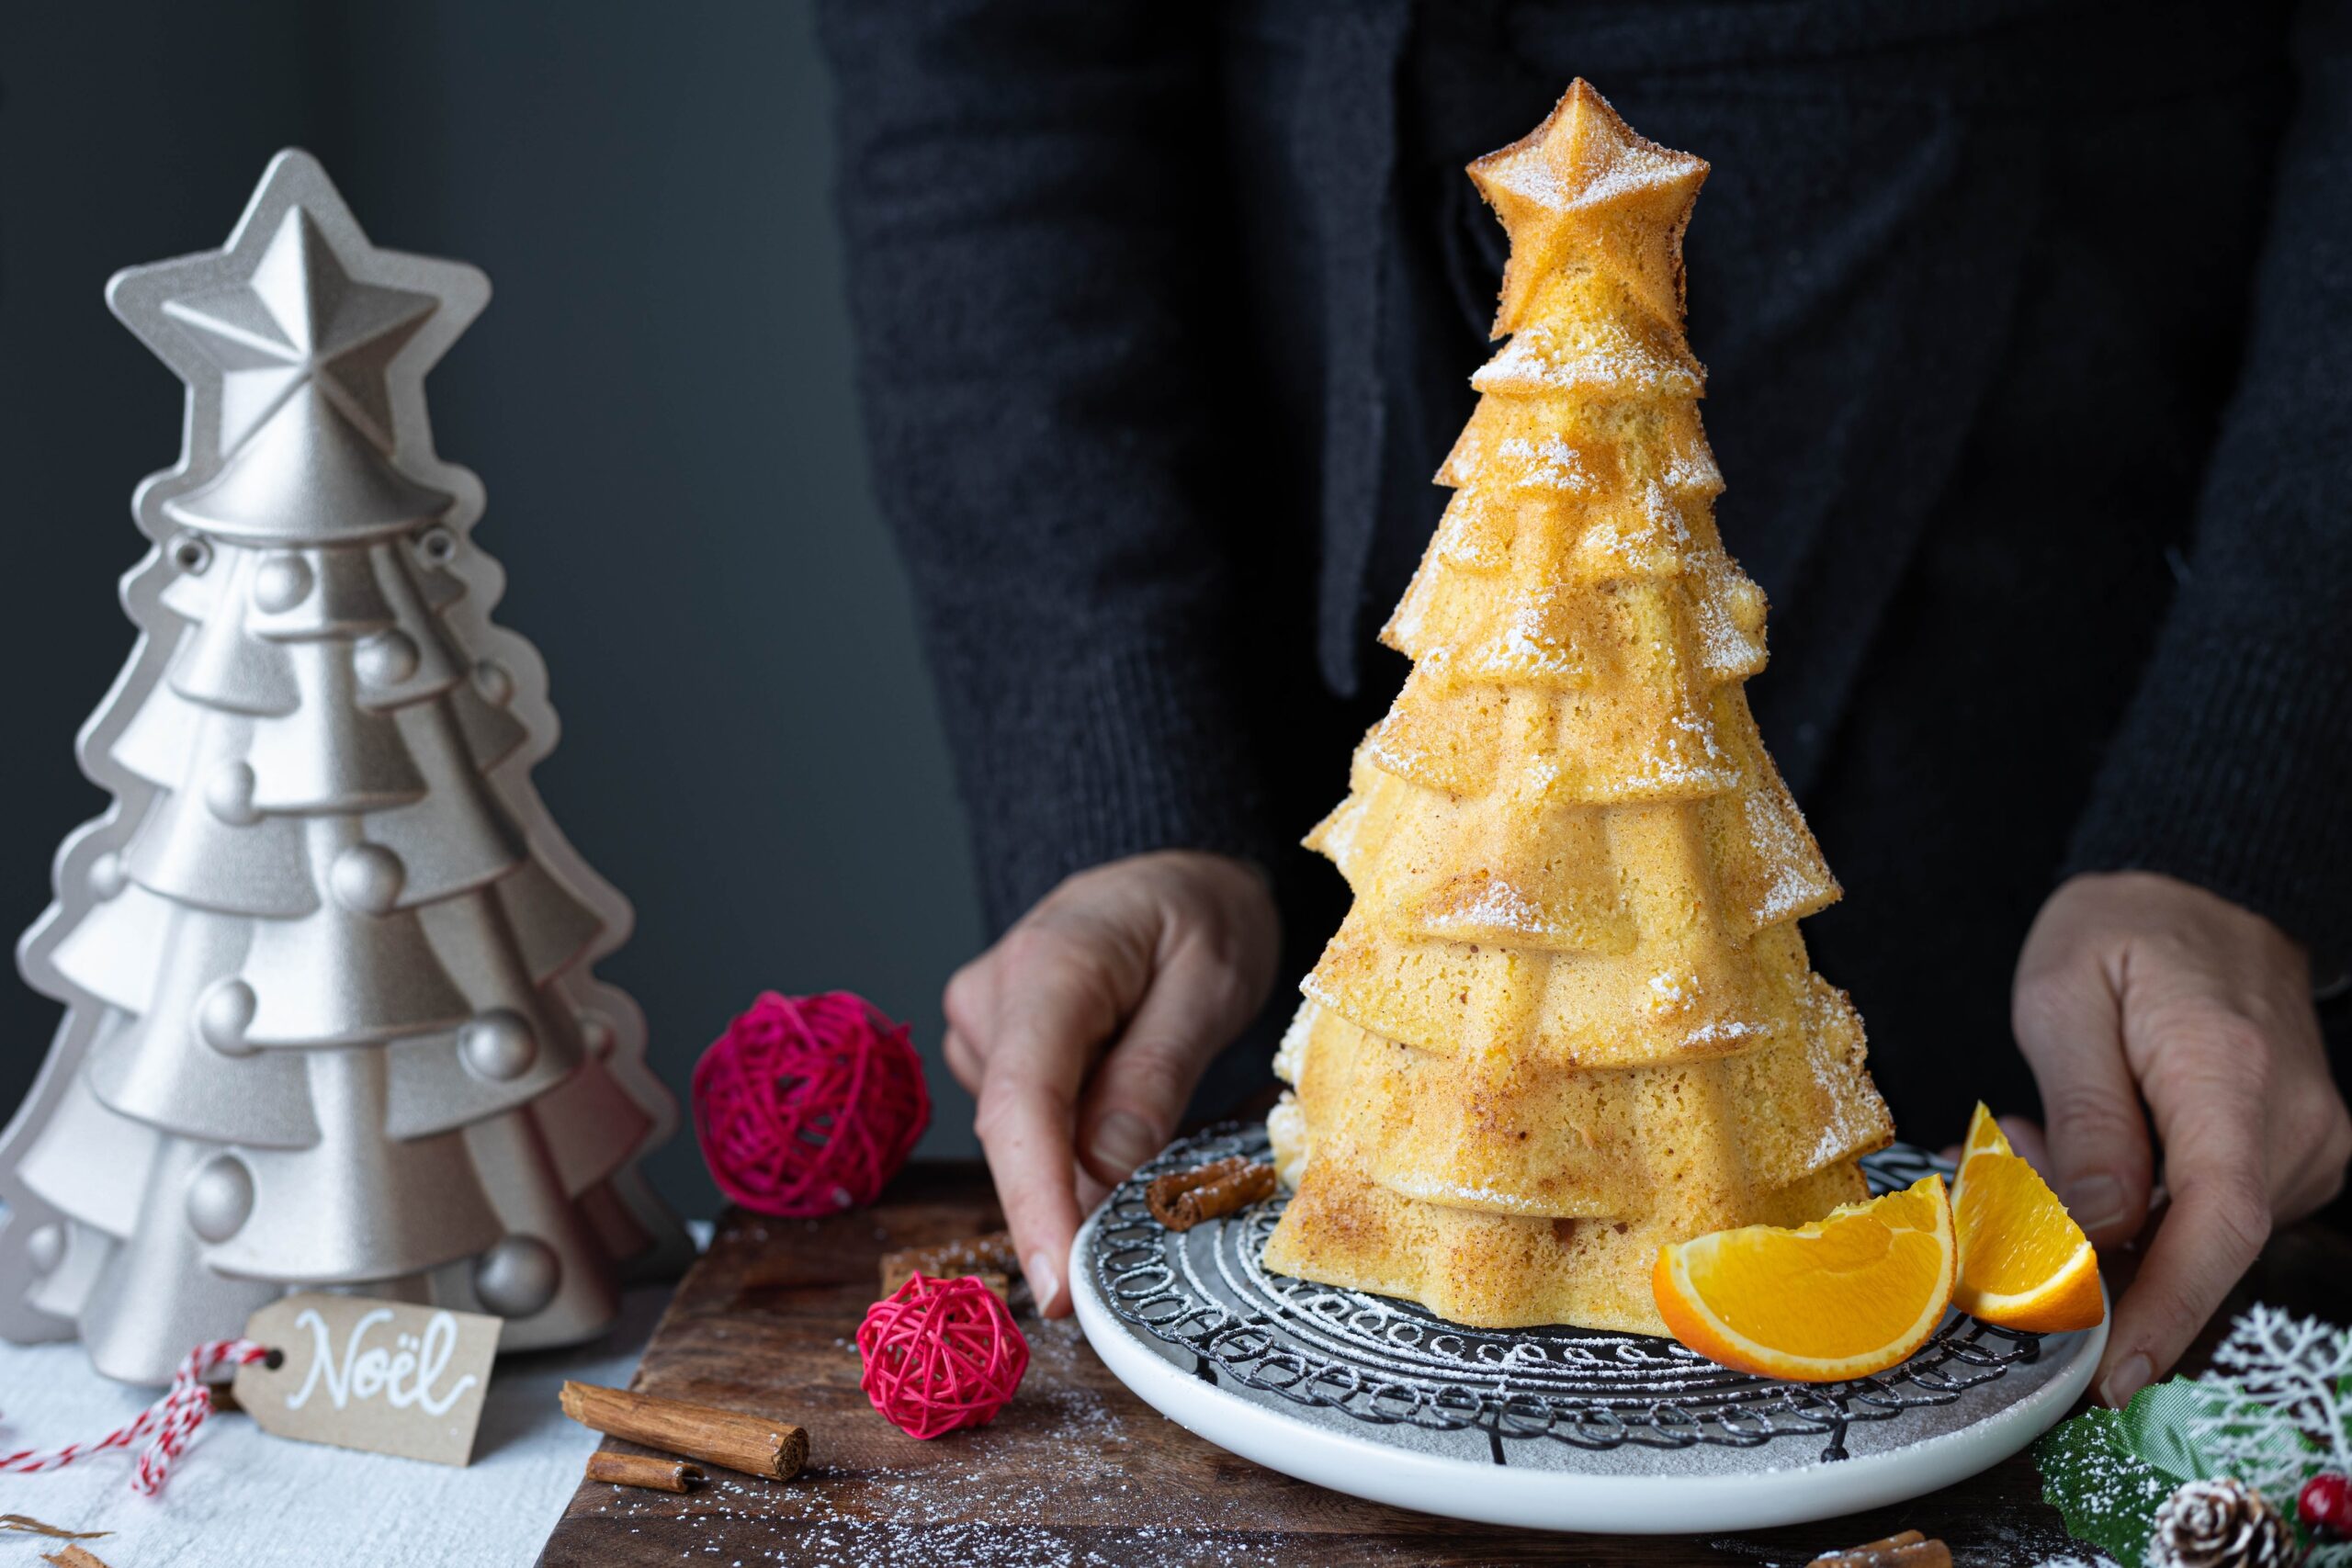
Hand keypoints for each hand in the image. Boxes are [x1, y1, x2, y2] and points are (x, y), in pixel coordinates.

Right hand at [943, 851, 1279, 1316]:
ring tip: (1160, 1071)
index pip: (1023, 1101)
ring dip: (1086, 1150)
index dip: (1035, 1203)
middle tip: (1162, 1208)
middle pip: (1018, 1133)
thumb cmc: (1198, 917)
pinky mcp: (988, 1050)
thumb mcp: (1211, 982)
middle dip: (1077, 1193)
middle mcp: (992, 995)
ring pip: (1026, 1135)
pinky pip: (1031, 1123)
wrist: (1169, 880)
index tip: (1058, 1289)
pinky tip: (1123, 1083)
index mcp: (1051, 965)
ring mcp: (980, 1024)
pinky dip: (1077, 1135)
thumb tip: (1103, 1173)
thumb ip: (1156, 1072)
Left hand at [2012, 871, 2350, 1404]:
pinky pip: (2208, 1206)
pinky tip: (2078, 1144)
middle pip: (2202, 1240)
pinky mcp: (2292, 1153)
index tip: (2113, 1371)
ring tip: (2033, 1136)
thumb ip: (2088, 1117)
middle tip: (2004, 1190)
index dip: (2168, 1307)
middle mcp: (2293, 1118)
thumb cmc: (2121, 930)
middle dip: (2095, 1249)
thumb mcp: (2066, 999)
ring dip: (2104, 1215)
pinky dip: (2134, 1198)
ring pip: (2197, 1229)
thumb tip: (2099, 1226)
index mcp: (2231, 1071)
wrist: (2201, 888)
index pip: (2220, 1222)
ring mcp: (2305, 1141)